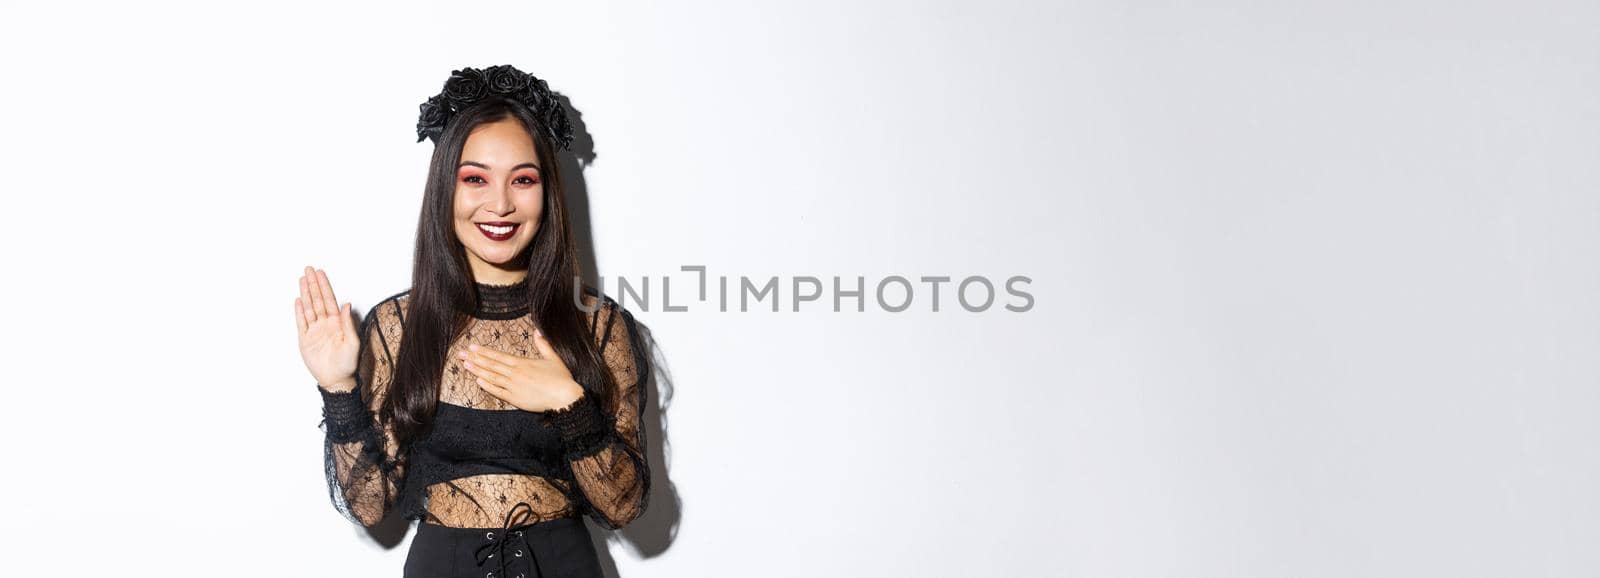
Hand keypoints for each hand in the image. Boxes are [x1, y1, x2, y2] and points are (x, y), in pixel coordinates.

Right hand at [295, 265, 358, 391]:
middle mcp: (325, 324)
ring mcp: (314, 330)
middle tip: (308, 269)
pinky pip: (301, 322)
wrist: (336, 379)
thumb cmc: (347, 363)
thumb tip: (346, 304)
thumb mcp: (352, 342)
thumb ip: (347, 323)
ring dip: (306, 293)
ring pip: (309, 307)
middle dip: (313, 284)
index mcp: (337, 323)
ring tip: (302, 279)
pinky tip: (298, 300)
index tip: (321, 274)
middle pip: (317, 300)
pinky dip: (299, 311)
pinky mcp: (305, 339)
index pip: (329, 300)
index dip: (325, 286)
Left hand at [458, 329, 583, 411]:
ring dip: (477, 371)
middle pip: (491, 365)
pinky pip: (498, 392)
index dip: (484, 351)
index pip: (498, 356)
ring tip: (466, 365)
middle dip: (475, 359)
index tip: (472, 347)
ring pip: (491, 377)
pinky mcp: (515, 399)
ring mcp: (513, 387)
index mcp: (522, 363)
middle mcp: (515, 374)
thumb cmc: (561, 378)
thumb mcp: (553, 358)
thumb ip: (543, 345)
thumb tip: (538, 331)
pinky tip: (478, 381)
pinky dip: (487, 386)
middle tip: (461, 354)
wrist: (564, 398)